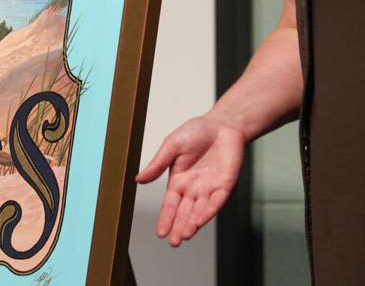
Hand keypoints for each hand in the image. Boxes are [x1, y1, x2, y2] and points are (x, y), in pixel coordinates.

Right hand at [134, 114, 246, 246]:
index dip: (165, 219)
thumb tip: (138, 179)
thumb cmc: (197, 131)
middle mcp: (193, 189)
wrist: (223, 123)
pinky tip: (200, 221)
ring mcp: (210, 188)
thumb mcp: (172, 146)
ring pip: (200, 211)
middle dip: (179, 227)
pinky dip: (208, 211)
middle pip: (184, 213)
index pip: (170, 205)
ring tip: (184, 235)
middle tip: (173, 242)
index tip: (160, 233)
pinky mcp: (225, 185)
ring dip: (192, 223)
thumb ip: (158, 164)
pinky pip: (216, 201)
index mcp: (178, 181)